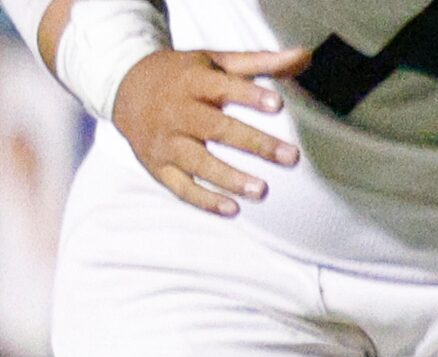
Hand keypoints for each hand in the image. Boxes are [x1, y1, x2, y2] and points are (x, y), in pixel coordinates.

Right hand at [109, 46, 306, 215]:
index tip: (277, 104)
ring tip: (262, 191)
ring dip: (229, 178)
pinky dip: (204, 200)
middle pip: (216, 128)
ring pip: (197, 162)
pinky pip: (180, 186)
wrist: (122, 86)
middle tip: (291, 157)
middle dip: (254, 143)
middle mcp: (176, 112)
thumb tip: (305, 56)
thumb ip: (260, 63)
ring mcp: (165, 141)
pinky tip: (233, 209)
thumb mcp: (215, 62)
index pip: (222, 87)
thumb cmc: (182, 75)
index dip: (249, 95)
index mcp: (191, 82)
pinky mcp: (157, 165)